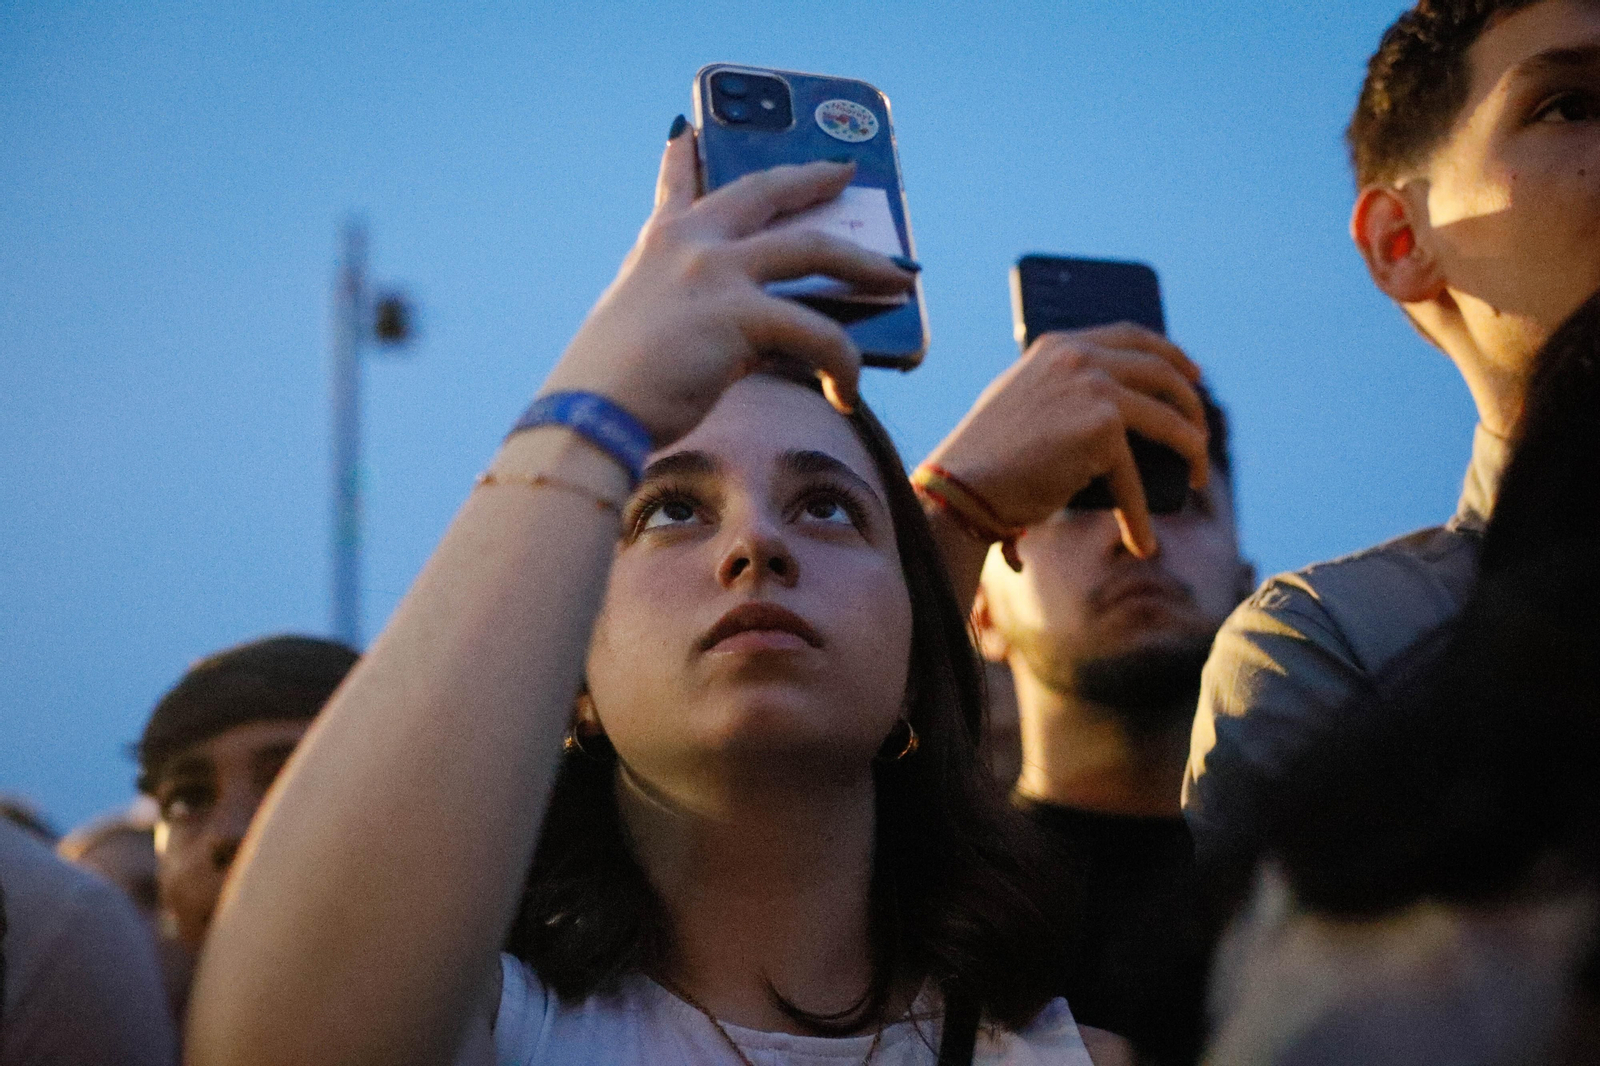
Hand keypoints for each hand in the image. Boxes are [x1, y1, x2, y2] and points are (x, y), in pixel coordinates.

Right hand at [540, 120, 916, 447]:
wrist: (591, 417)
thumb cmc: (614, 390)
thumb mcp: (650, 333)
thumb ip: (702, 319)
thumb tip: (763, 340)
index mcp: (658, 249)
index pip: (674, 190)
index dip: (681, 159)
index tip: (687, 131)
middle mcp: (689, 245)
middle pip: (765, 193)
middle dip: (811, 178)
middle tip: (843, 170)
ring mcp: (716, 272)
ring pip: (814, 248)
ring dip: (865, 264)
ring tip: (898, 279)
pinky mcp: (740, 315)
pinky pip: (818, 332)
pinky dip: (843, 364)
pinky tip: (847, 391)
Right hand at [922, 323, 1208, 557]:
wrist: (961, 484)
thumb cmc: (985, 458)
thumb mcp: (1021, 402)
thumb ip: (1056, 391)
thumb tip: (1102, 416)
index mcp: (1059, 345)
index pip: (1132, 336)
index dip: (1171, 354)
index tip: (1192, 376)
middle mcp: (1079, 357)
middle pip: (1161, 371)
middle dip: (1191, 403)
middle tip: (1201, 434)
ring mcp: (1094, 388)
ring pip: (1168, 419)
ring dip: (1192, 451)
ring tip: (1196, 478)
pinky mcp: (1102, 428)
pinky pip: (1136, 478)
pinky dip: (1140, 516)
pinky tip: (1143, 541)